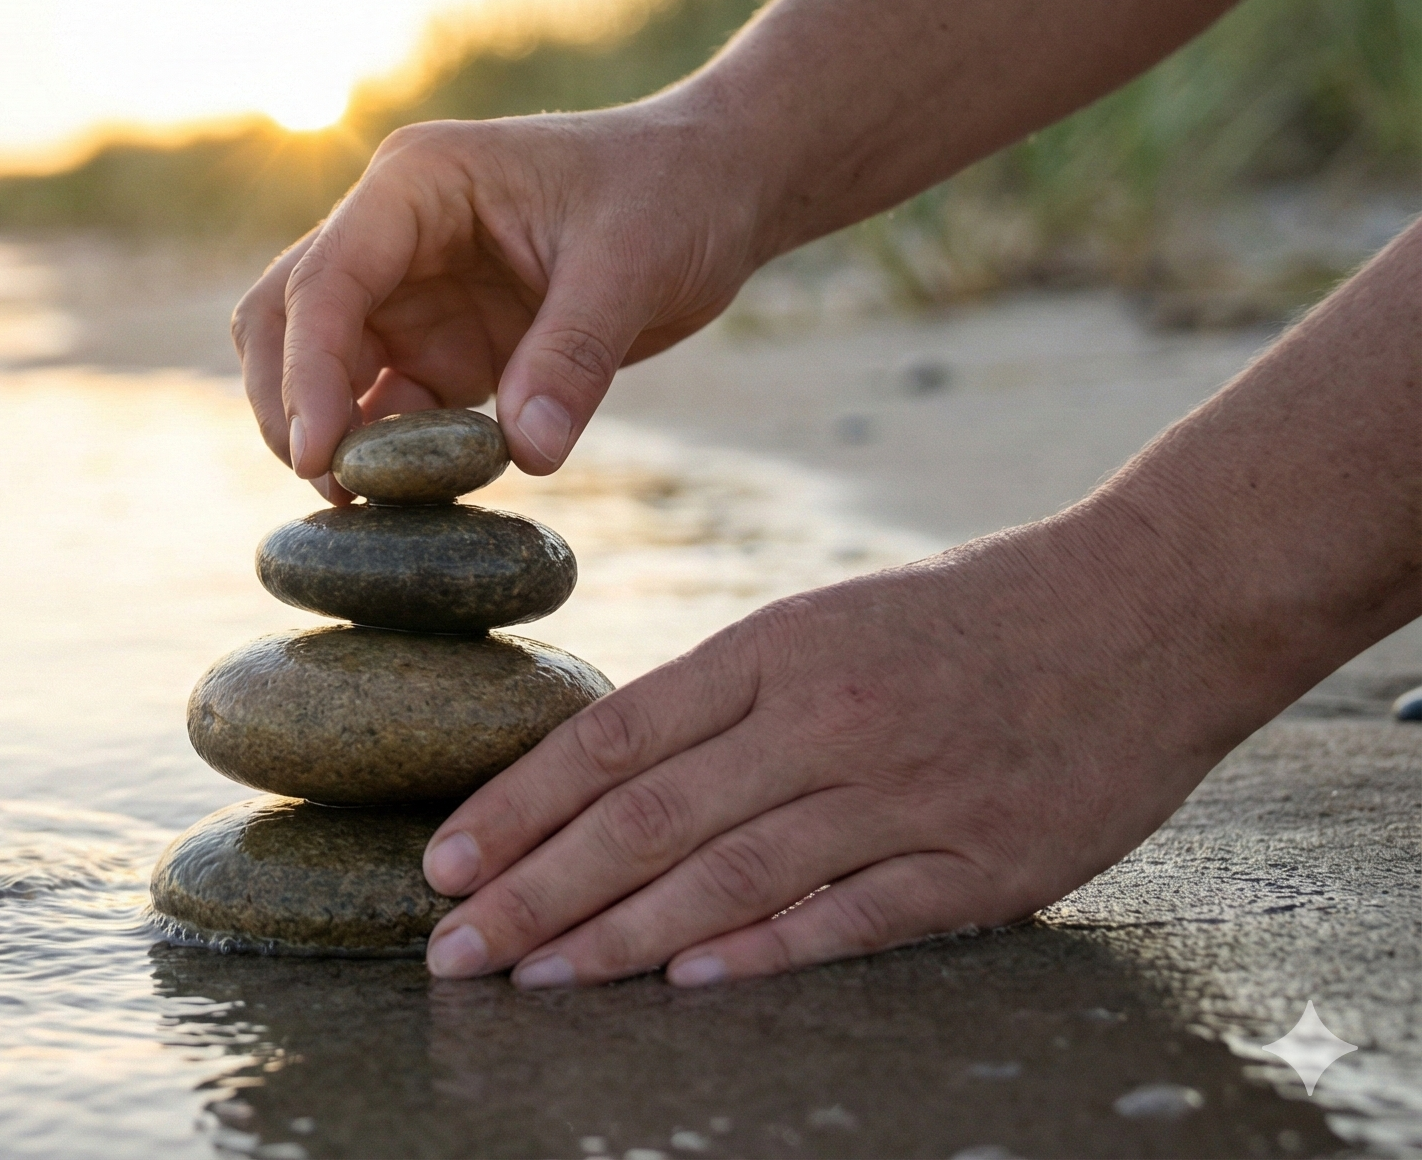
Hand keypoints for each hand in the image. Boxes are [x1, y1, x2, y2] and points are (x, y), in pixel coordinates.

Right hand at [232, 106, 764, 497]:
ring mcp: (410, 291)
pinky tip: (413, 499)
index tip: (318, 457)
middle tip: (329, 487)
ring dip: (329, 433)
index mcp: (415, 183)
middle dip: (288, 402)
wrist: (717, 188)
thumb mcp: (633, 263)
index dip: (307, 371)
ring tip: (365, 505)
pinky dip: (386, 455)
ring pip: (320, 368)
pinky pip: (386, 409)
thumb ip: (572, 354)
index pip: (324, 281)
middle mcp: (391, 233)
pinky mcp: (440, 345)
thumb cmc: (672, 191)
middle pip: (285, 318)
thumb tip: (528, 455)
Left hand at [416, 507, 1278, 985]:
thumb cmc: (966, 616)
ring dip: (618, 939)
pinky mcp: (983, 861)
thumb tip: (599, 779)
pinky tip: (683, 985)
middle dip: (535, 892)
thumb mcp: (825, 623)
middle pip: (647, 821)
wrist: (1150, 606)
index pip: (611, 741)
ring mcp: (904, 792)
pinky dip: (762, 953)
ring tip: (533, 980)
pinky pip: (851, 919)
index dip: (516, 809)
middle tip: (452, 952)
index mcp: (774, 650)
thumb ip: (723, 701)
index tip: (441, 865)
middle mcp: (825, 718)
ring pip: (730, 878)